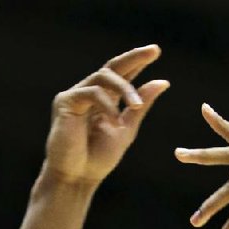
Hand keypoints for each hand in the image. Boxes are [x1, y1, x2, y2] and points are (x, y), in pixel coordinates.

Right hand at [43, 44, 168, 186]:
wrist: (77, 178)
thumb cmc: (97, 159)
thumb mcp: (126, 130)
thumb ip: (141, 107)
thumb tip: (163, 82)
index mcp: (104, 100)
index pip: (122, 74)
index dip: (138, 61)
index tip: (156, 50)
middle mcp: (90, 93)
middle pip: (112, 67)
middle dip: (134, 58)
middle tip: (154, 51)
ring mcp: (76, 95)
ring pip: (103, 77)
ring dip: (124, 88)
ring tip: (137, 105)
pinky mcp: (65, 101)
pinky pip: (91, 93)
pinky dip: (106, 105)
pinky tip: (114, 120)